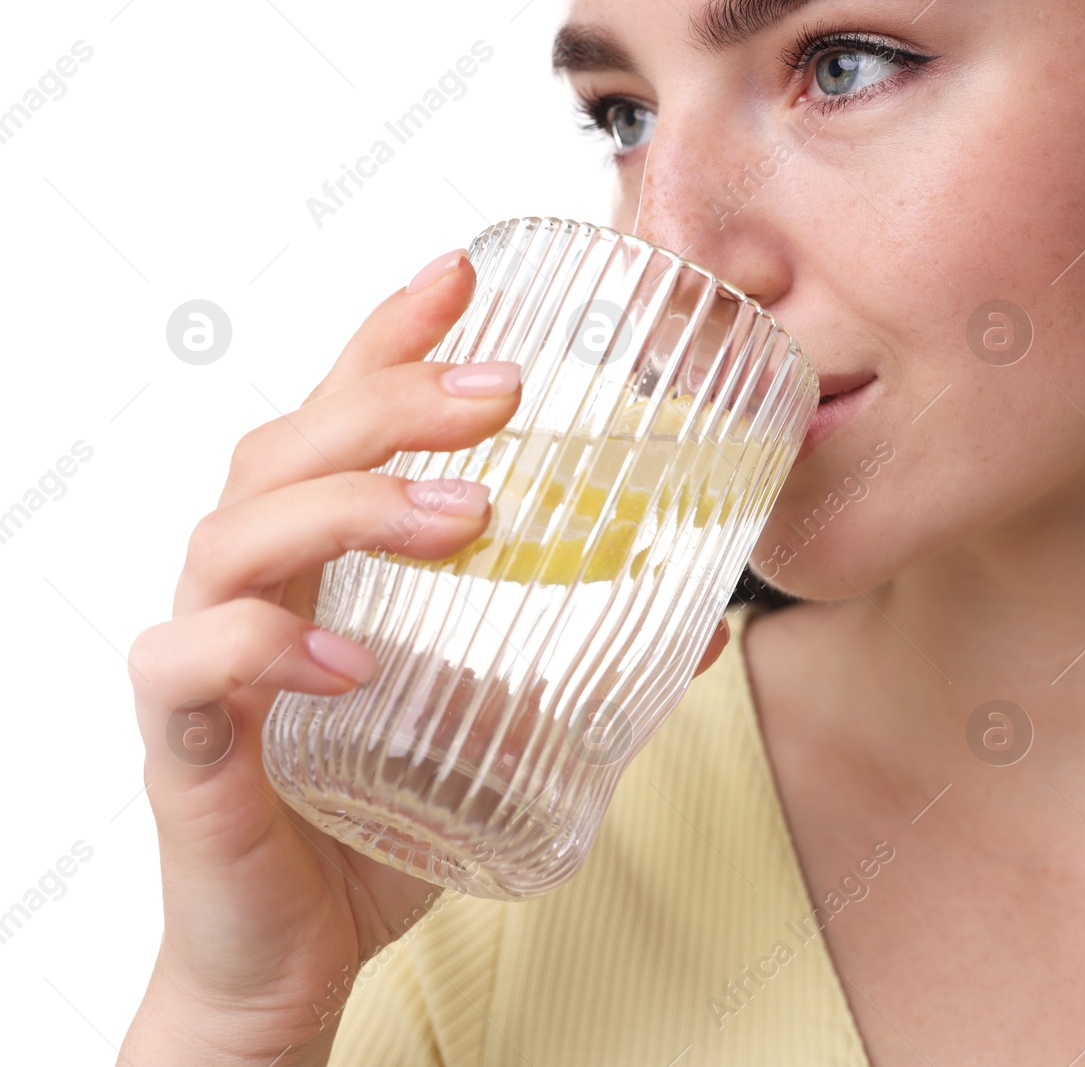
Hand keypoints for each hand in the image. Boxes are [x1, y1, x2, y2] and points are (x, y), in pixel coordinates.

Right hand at [120, 248, 731, 1063]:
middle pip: (287, 445)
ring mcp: (207, 656)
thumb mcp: (502, 731)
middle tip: (502, 391)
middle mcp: (253, 585)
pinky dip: (267, 643)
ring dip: (354, 503)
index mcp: (318, 561)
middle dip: (391, 396)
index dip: (390, 337)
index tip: (462, 272)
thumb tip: (710, 631)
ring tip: (467, 512)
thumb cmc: (379, 823)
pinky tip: (351, 654)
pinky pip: (193, 663)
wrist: (295, 957)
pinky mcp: (184, 743)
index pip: (338, 417)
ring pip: (238, 529)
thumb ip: (582, 670)